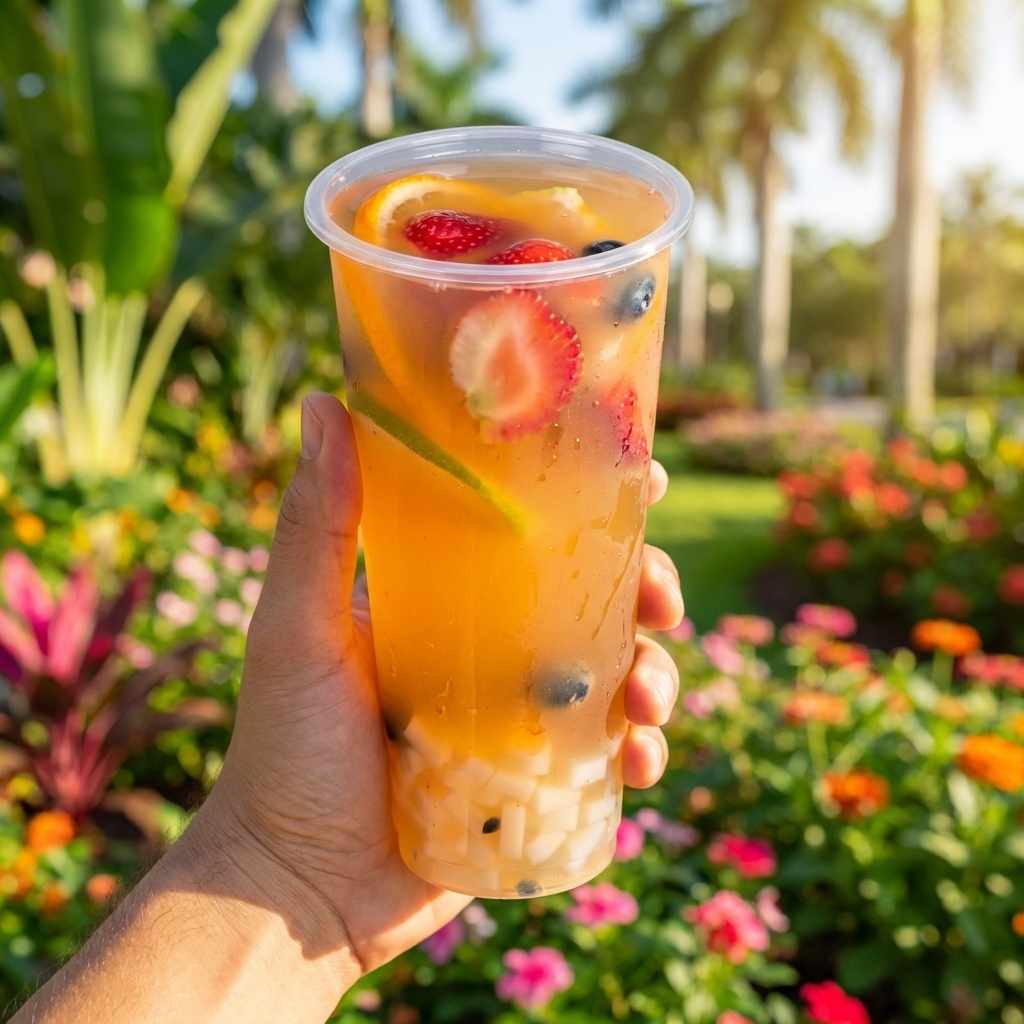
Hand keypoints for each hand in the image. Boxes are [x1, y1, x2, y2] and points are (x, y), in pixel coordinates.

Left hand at [206, 392, 684, 978]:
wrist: (295, 889)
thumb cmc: (284, 751)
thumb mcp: (298, 628)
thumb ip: (316, 526)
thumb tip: (325, 402)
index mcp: (444, 600)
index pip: (529, 534)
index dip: (593, 504)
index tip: (643, 479)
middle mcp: (486, 650)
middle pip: (592, 600)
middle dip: (646, 589)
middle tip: (662, 599)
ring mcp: (515, 719)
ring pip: (614, 675)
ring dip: (655, 672)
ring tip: (648, 692)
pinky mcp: (534, 784)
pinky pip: (607, 758)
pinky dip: (639, 751)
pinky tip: (641, 758)